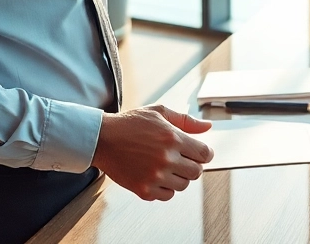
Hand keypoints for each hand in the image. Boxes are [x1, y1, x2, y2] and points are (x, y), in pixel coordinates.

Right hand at [92, 104, 213, 200]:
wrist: (102, 139)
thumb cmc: (129, 124)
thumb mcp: (159, 113)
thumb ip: (186, 121)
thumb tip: (207, 127)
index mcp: (173, 138)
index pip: (204, 154)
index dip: (205, 154)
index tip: (199, 153)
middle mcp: (166, 159)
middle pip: (196, 172)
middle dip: (193, 165)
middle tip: (182, 159)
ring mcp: (155, 176)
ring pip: (183, 185)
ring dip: (179, 177)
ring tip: (167, 166)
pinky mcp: (144, 190)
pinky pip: (167, 195)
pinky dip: (165, 188)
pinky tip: (156, 175)